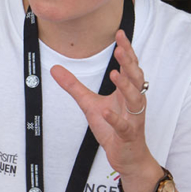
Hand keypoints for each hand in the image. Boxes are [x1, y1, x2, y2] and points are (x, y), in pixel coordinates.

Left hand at [52, 30, 162, 191]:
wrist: (127, 156)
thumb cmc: (113, 128)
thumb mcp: (89, 104)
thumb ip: (74, 86)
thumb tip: (54, 69)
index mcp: (127, 91)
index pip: (128, 67)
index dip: (126, 50)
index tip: (120, 34)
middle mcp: (133, 101)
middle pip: (136, 78)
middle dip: (129, 63)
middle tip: (120, 49)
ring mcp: (133, 118)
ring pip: (135, 99)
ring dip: (126, 86)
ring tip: (115, 73)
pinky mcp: (128, 135)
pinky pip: (124, 126)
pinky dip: (116, 118)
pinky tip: (106, 110)